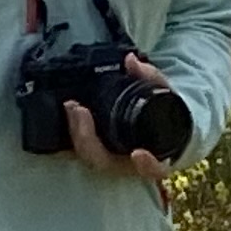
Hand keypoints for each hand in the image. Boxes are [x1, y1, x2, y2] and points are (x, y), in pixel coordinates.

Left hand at [63, 54, 178, 187]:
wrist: (155, 123)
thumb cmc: (162, 112)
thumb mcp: (162, 91)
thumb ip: (149, 76)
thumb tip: (130, 60)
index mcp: (156, 157)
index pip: (154, 169)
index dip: (147, 165)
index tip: (138, 153)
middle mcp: (130, 164)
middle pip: (105, 162)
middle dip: (88, 139)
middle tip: (77, 109)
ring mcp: (110, 160)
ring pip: (89, 156)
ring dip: (76, 133)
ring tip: (70, 106)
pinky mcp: (95, 152)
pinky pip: (80, 147)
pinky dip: (72, 133)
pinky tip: (67, 112)